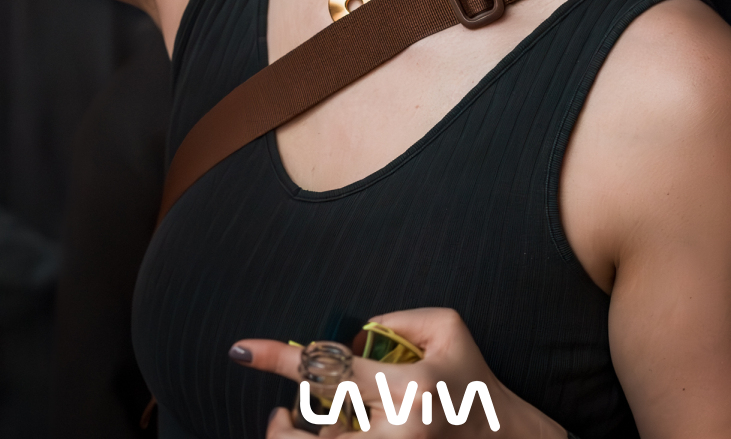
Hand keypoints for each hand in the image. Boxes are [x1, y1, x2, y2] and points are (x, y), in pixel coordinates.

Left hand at [229, 307, 566, 437]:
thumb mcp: (446, 327)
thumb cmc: (471, 375)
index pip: (331, 368)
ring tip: (306, 428)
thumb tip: (349, 339)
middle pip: (316, 430)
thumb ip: (394, 321)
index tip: (240, 350)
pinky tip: (337, 432)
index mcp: (412, 388)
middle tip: (280, 416)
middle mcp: (399, 433)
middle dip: (285, 426)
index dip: (279, 359)